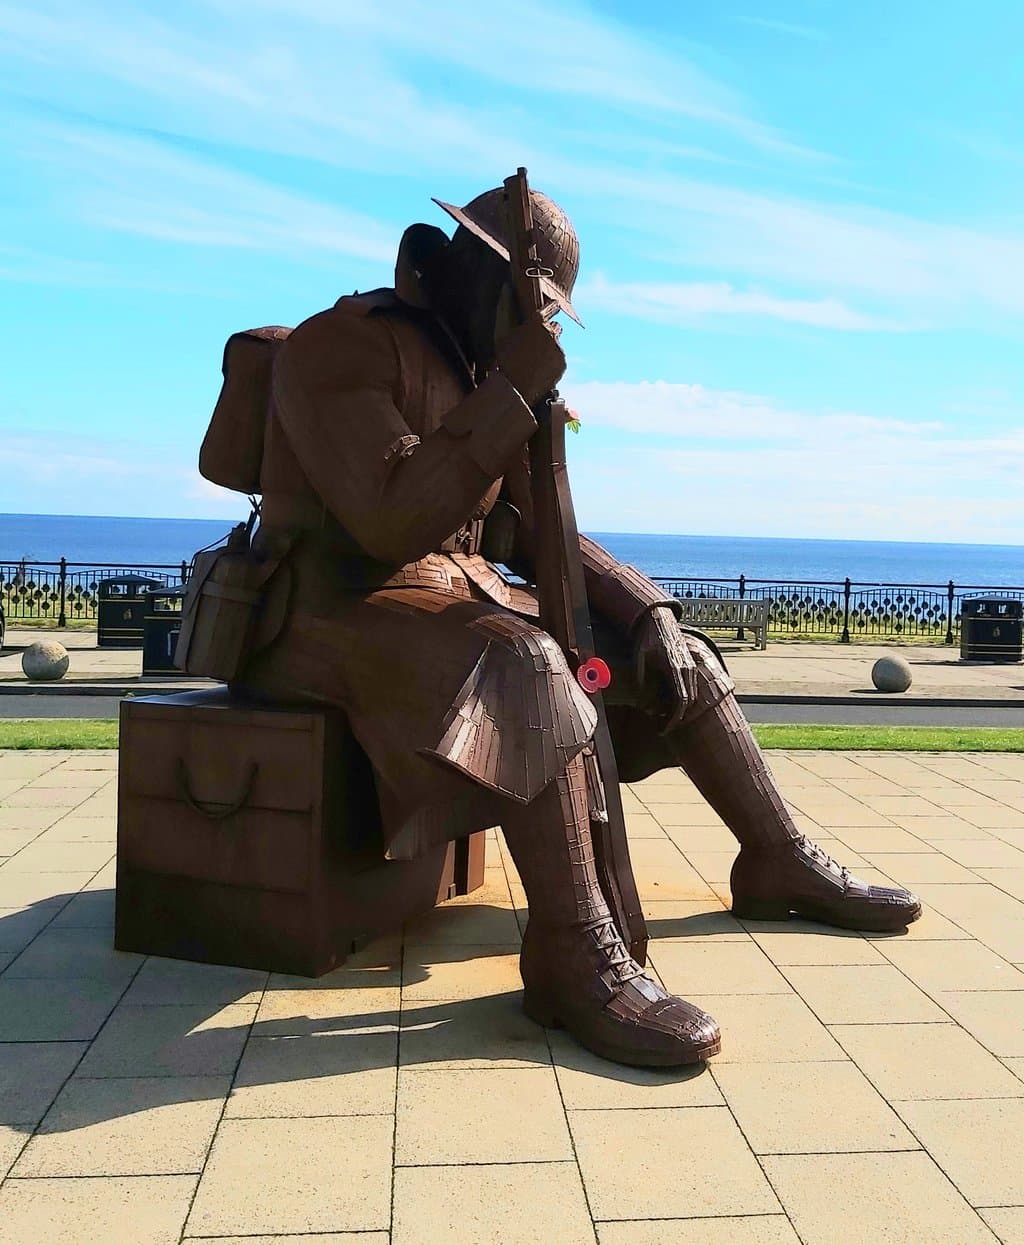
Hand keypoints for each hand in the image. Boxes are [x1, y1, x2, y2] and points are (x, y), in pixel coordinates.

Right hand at [495, 314, 565, 405]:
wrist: (514, 386)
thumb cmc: (506, 361)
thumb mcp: (507, 338)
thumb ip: (522, 329)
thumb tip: (526, 326)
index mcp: (537, 322)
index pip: (550, 308)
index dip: (552, 307)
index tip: (555, 306)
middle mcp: (551, 332)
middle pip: (556, 328)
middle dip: (549, 333)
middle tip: (537, 344)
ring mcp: (559, 348)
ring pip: (557, 346)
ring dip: (550, 351)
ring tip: (535, 363)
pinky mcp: (562, 364)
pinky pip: (559, 361)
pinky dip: (552, 364)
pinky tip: (540, 371)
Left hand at [632, 606, 698, 734]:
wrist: (658, 619)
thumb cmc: (645, 639)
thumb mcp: (638, 658)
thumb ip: (640, 678)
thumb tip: (640, 699)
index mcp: (674, 668)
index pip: (680, 700)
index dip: (673, 718)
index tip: (664, 729)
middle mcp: (686, 668)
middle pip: (688, 701)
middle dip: (677, 718)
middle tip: (661, 729)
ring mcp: (690, 666)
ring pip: (691, 696)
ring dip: (679, 710)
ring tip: (662, 719)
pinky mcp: (689, 665)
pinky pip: (690, 687)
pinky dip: (681, 700)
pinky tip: (666, 706)